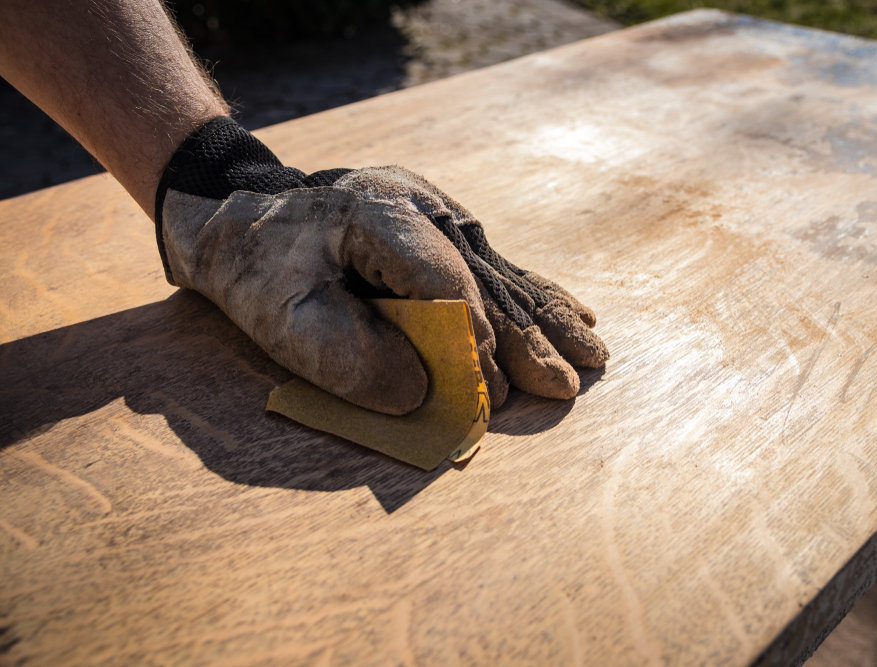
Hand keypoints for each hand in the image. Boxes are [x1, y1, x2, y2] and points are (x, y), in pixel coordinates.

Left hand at [155, 118, 607, 414]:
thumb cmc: (258, 265)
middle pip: (487, 279)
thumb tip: (422, 393)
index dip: (472, 343)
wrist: (240, 210)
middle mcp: (422, 206)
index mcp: (381, 213)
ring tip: (592, 356)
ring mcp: (437, 212)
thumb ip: (346, 356)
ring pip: (503, 273)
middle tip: (563, 389)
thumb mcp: (279, 315)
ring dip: (545, 321)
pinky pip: (497, 267)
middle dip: (526, 339)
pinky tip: (575, 314)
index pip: (445, 284)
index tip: (490, 396)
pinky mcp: (441, 229)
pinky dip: (535, 297)